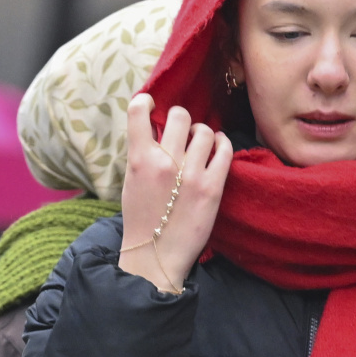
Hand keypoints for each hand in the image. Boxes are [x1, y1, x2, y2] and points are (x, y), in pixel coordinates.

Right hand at [119, 95, 231, 292]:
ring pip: (204, 131)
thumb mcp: (131, 182)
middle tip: (181, 129)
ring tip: (200, 141)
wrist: (155, 254)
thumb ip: (142, 154)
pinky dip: (222, 143)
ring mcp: (191, 174)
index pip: (138, 112)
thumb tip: (158, 130)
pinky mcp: (213, 186)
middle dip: (180, 118)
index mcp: (139, 160)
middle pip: (179, 116)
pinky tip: (217, 147)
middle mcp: (165, 163)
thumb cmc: (141, 219)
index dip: (145, 102)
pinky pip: (224, 149)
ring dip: (202, 132)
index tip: (150, 104)